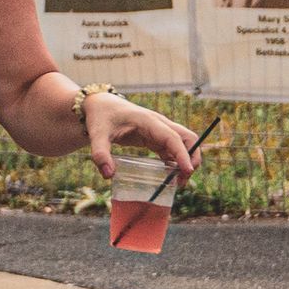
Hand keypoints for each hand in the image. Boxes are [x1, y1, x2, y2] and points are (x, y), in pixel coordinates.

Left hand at [81, 92, 199, 182]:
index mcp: (148, 121)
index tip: (188, 171)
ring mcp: (159, 130)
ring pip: (183, 144)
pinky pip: (172, 149)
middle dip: (192, 158)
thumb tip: (108, 175)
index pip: (173, 138)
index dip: (183, 154)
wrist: (101, 106)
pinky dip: (176, 161)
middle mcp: (159, 124)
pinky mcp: (155, 137)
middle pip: (187, 138)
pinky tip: (170, 176)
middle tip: (183, 180)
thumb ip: (100, 153)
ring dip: (186, 161)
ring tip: (178, 182)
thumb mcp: (97, 134)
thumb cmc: (101, 117)